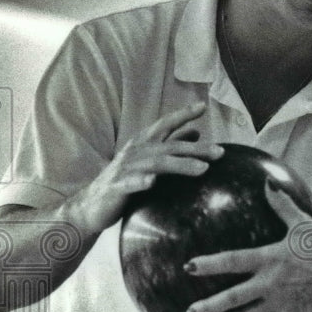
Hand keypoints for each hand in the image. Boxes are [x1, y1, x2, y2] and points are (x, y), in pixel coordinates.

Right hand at [68, 102, 223, 234]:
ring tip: (202, 169)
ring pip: (156, 163)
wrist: (92, 205)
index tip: (203, 106)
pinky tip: (152, 182)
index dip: (183, 114)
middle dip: (196, 149)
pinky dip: (140, 182)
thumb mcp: (150, 159)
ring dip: (179, 165)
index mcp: (144, 143)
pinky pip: (129, 184)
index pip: (165, 124)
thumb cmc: (126, 180)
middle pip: (169, 146)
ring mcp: (125, 169)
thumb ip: (171, 145)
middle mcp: (135, 152)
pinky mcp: (116, 188)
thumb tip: (196, 132)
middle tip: (220, 153)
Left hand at [183, 184, 311, 311]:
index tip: (188, 266)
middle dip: (210, 306)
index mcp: (271, 258)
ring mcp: (279, 302)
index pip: (233, 261)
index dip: (210, 264)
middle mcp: (271, 283)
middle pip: (234, 298)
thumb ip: (282, 205)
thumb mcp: (303, 223)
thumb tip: (267, 182)